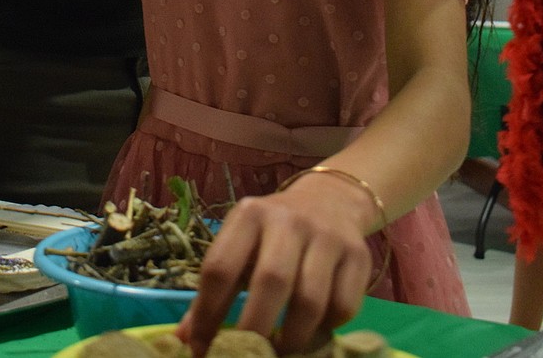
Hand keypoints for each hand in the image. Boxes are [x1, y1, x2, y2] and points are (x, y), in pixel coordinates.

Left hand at [178, 183, 371, 356]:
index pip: (220, 267)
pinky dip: (326, 330)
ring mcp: (326, 236)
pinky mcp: (358, 254)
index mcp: (249, 215)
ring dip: (292, 338)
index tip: (202, 351)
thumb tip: (185, 341)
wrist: (330, 200)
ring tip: (280, 353)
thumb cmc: (272, 234)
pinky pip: (343, 307)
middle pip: (270, 281)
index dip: (208, 315)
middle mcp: (287, 220)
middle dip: (255, 331)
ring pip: (310, 300)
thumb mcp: (240, 246)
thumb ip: (215, 290)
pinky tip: (313, 332)